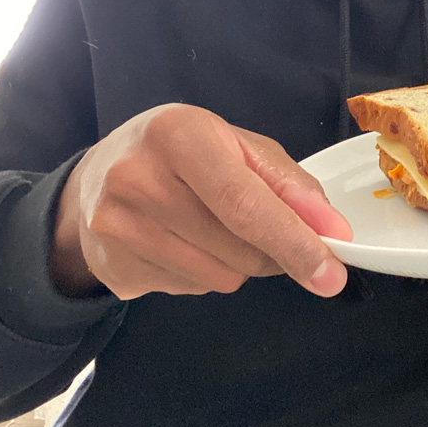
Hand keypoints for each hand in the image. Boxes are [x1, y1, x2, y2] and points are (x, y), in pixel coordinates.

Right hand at [50, 104, 352, 299]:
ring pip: (220, 277)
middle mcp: (138, 180)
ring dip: (239, 263)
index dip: (293, 241)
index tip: (330, 272)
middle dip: (275, 252)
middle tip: (274, 232)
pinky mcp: (113, 269)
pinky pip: (191, 290)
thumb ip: (289, 184)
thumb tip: (331, 228)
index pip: (244, 203)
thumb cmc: (180, 153)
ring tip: (216, 227)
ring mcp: (118, 228)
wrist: (96, 176)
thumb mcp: (236, 145)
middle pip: (238, 248)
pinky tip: (186, 242)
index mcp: (178, 136)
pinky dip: (205, 272)